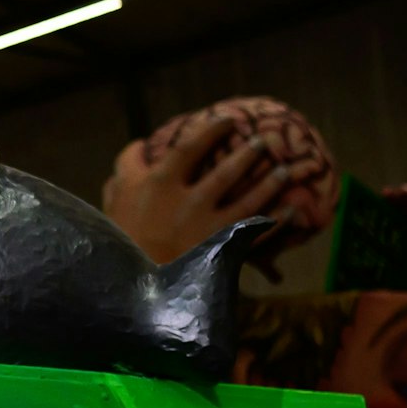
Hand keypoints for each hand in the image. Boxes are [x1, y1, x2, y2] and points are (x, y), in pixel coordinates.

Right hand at [103, 116, 294, 263]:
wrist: (134, 287)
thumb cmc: (121, 238)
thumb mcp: (114, 197)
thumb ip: (127, 168)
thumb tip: (140, 147)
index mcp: (159, 183)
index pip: (190, 146)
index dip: (211, 130)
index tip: (228, 120)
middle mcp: (188, 200)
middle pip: (227, 169)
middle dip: (249, 153)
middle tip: (264, 140)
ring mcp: (209, 226)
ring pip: (250, 197)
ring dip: (270, 182)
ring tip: (284, 169)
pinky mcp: (223, 251)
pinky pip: (257, 231)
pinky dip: (278, 219)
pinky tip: (292, 209)